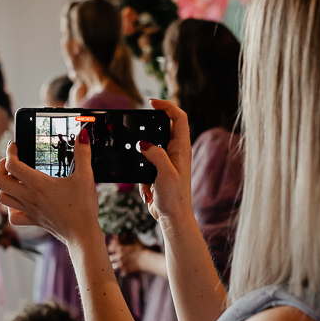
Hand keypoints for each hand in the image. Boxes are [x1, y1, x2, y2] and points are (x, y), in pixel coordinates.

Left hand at [0, 130, 101, 246]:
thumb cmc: (83, 207)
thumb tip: (83, 134)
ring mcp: (29, 210)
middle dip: (0, 167)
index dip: (10, 152)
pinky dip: (11, 207)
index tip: (15, 146)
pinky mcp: (32, 221)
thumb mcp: (86, 177)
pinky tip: (21, 201)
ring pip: (1, 198)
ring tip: (15, 178)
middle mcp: (29, 197)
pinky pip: (12, 216)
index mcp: (38, 184)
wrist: (83, 235)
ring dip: (4, 186)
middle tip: (12, 161)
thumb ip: (83, 154)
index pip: (11, 165)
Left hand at [108, 236, 144, 273]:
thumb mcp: (135, 241)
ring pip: (113, 266)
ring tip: (117, 265)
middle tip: (114, 257)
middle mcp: (118, 257)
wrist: (146, 260)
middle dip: (112, 257)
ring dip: (114, 265)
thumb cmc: (141, 250)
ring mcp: (121, 265)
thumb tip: (125, 232)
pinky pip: (120, 272)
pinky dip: (122, 271)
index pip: (109, 248)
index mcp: (119, 249)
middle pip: (110, 258)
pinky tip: (124, 270)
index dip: (111, 248)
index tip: (113, 249)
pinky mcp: (125, 271)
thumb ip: (129, 237)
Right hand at [136, 99, 194, 229]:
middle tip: (138, 128)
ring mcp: (167, 161)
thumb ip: (156, 155)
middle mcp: (176, 152)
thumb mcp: (165, 174)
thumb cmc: (174, 197)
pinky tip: (147, 189)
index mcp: (181, 148)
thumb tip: (143, 143)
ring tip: (142, 167)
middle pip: (164, 128)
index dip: (167, 106)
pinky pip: (146, 162)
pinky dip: (142, 171)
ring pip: (152, 146)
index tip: (151, 102)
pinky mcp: (158, 171)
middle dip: (150, 128)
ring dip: (143, 154)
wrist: (172, 218)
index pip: (178, 117)